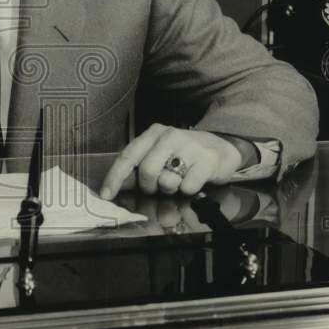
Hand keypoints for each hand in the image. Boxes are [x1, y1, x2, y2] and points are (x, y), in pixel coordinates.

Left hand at [99, 124, 242, 199]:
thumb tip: (118, 190)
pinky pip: (188, 187)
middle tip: (158, 187)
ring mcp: (190, 146)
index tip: (106, 195)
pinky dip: (188, 191)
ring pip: (167, 181)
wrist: (222, 147)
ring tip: (178, 181)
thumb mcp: (161, 155)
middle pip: (147, 171)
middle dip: (149, 186)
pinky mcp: (208, 160)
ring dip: (170, 189)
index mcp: (153, 133)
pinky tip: (193, 181)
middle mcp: (170, 135)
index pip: (128, 156)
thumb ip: (140, 169)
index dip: (115, 177)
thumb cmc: (184, 155)